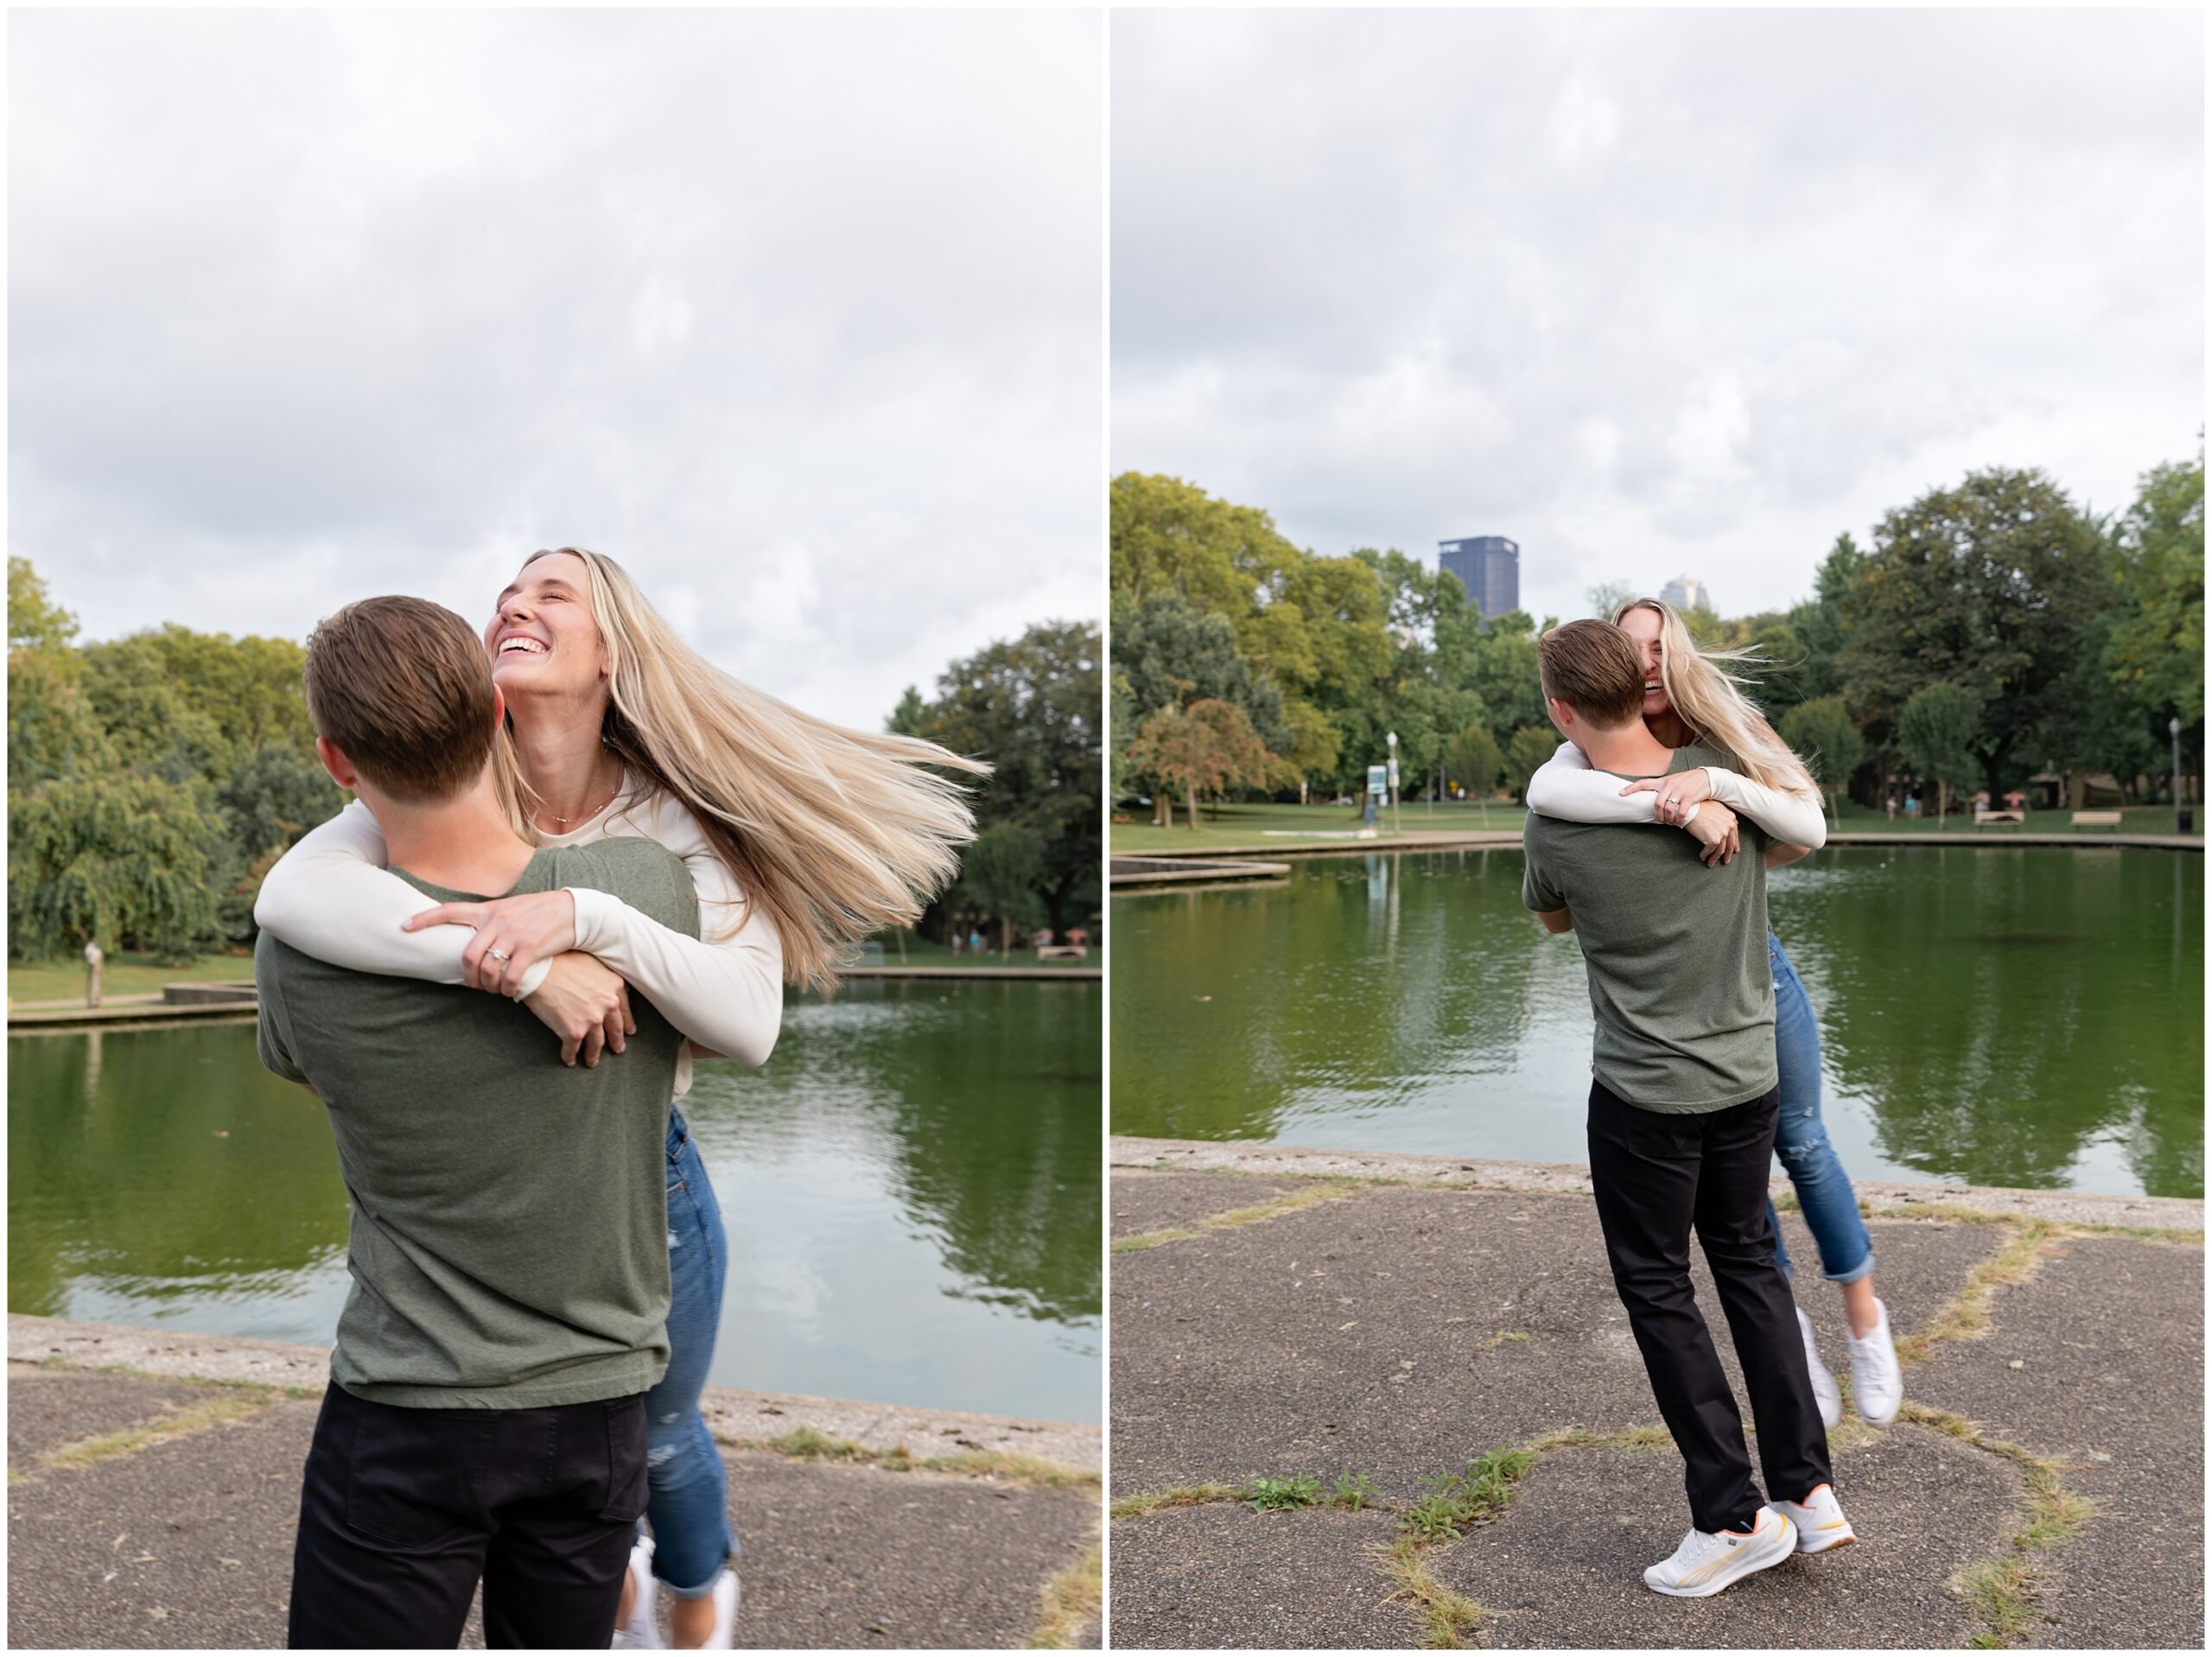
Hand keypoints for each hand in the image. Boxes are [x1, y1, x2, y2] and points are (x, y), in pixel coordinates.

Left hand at [404, 889, 577, 997]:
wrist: (572, 910)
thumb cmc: (539, 913)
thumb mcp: (511, 909)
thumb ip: (490, 921)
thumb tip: (473, 940)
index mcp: (488, 910)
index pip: (450, 911)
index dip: (424, 919)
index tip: (403, 926)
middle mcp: (497, 920)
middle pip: (468, 954)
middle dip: (467, 976)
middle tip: (474, 985)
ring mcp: (514, 934)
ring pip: (487, 968)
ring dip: (488, 985)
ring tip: (495, 989)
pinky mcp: (531, 947)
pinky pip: (510, 975)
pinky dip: (507, 988)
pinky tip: (510, 991)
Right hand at [524, 952, 634, 1066]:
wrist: (538, 969)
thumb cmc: (561, 961)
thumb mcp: (592, 962)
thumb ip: (605, 976)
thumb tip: (611, 986)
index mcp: (614, 986)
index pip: (624, 1009)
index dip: (626, 1022)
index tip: (628, 1031)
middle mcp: (608, 1004)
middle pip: (614, 1028)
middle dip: (616, 1041)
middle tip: (618, 1049)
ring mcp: (592, 1020)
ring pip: (596, 1043)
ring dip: (594, 1054)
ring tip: (592, 1061)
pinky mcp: (574, 1032)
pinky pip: (573, 1049)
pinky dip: (570, 1056)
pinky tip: (569, 1060)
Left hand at [1621, 768, 1713, 825]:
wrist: (1707, 777)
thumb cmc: (1688, 781)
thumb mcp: (1673, 780)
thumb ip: (1663, 788)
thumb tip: (1653, 800)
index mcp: (1663, 781)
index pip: (1643, 783)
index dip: (1631, 789)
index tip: (1620, 794)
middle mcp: (1669, 785)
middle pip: (1657, 804)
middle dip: (1658, 815)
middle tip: (1661, 821)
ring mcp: (1679, 791)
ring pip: (1668, 810)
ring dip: (1669, 819)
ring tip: (1672, 822)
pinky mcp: (1689, 797)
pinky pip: (1680, 812)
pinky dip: (1679, 819)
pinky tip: (1680, 821)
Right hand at [1683, 799, 1739, 866]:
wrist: (1690, 808)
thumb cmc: (1699, 807)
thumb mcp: (1716, 808)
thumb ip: (1723, 816)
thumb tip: (1724, 825)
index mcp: (1731, 819)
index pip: (1734, 834)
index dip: (1734, 843)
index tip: (1733, 850)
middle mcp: (1729, 826)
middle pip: (1730, 844)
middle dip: (1727, 854)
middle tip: (1725, 860)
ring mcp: (1722, 834)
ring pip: (1720, 850)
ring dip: (1715, 858)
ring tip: (1711, 863)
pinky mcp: (1714, 840)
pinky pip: (1710, 851)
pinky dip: (1706, 855)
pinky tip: (1702, 856)